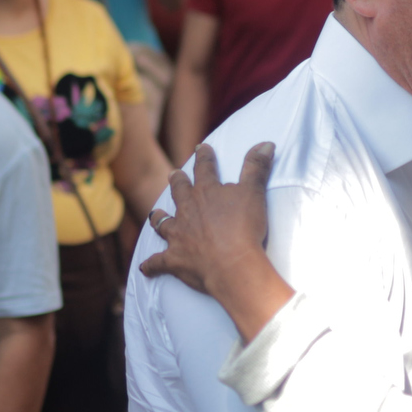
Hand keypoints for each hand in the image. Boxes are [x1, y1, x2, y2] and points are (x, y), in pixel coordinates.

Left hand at [141, 143, 275, 296]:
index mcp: (206, 192)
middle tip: (174, 174)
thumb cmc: (244, 228)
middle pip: (179, 192)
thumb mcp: (254, 193)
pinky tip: (145, 268)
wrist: (232, 265)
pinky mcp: (174, 260)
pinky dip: (151, 266)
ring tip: (156, 214)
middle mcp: (187, 210)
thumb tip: (266, 144)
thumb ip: (256, 167)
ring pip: (163, 223)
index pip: (204, 169)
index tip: (200, 148)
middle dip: (177, 181)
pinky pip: (158, 263)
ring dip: (159, 218)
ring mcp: (178, 235)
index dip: (204, 157)